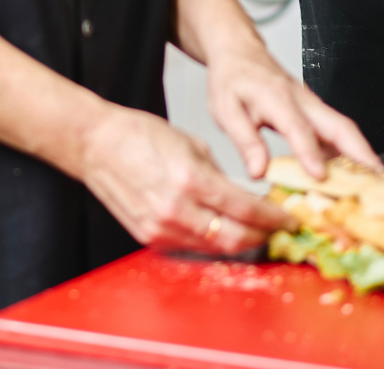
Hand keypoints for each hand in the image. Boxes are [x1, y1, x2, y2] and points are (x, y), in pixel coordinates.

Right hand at [78, 105, 290, 254]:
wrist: (96, 145)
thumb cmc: (138, 136)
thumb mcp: (191, 144)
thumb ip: (220, 174)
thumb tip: (244, 195)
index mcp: (189, 178)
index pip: (245, 208)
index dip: (273, 217)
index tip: (288, 217)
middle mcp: (175, 209)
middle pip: (233, 236)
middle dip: (262, 235)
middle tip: (278, 230)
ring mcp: (160, 227)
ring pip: (213, 247)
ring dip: (239, 242)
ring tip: (256, 232)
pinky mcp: (148, 237)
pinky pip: (190, 247)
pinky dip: (211, 242)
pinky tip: (223, 232)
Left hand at [205, 44, 379, 181]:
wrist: (240, 53)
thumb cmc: (232, 80)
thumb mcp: (225, 110)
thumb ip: (244, 140)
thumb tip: (259, 171)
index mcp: (276, 97)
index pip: (297, 127)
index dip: (309, 152)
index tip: (320, 176)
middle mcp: (303, 100)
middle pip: (339, 126)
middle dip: (360, 154)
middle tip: (375, 182)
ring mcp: (313, 106)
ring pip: (344, 130)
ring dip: (361, 156)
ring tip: (375, 186)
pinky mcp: (316, 113)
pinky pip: (338, 134)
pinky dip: (350, 154)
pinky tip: (354, 177)